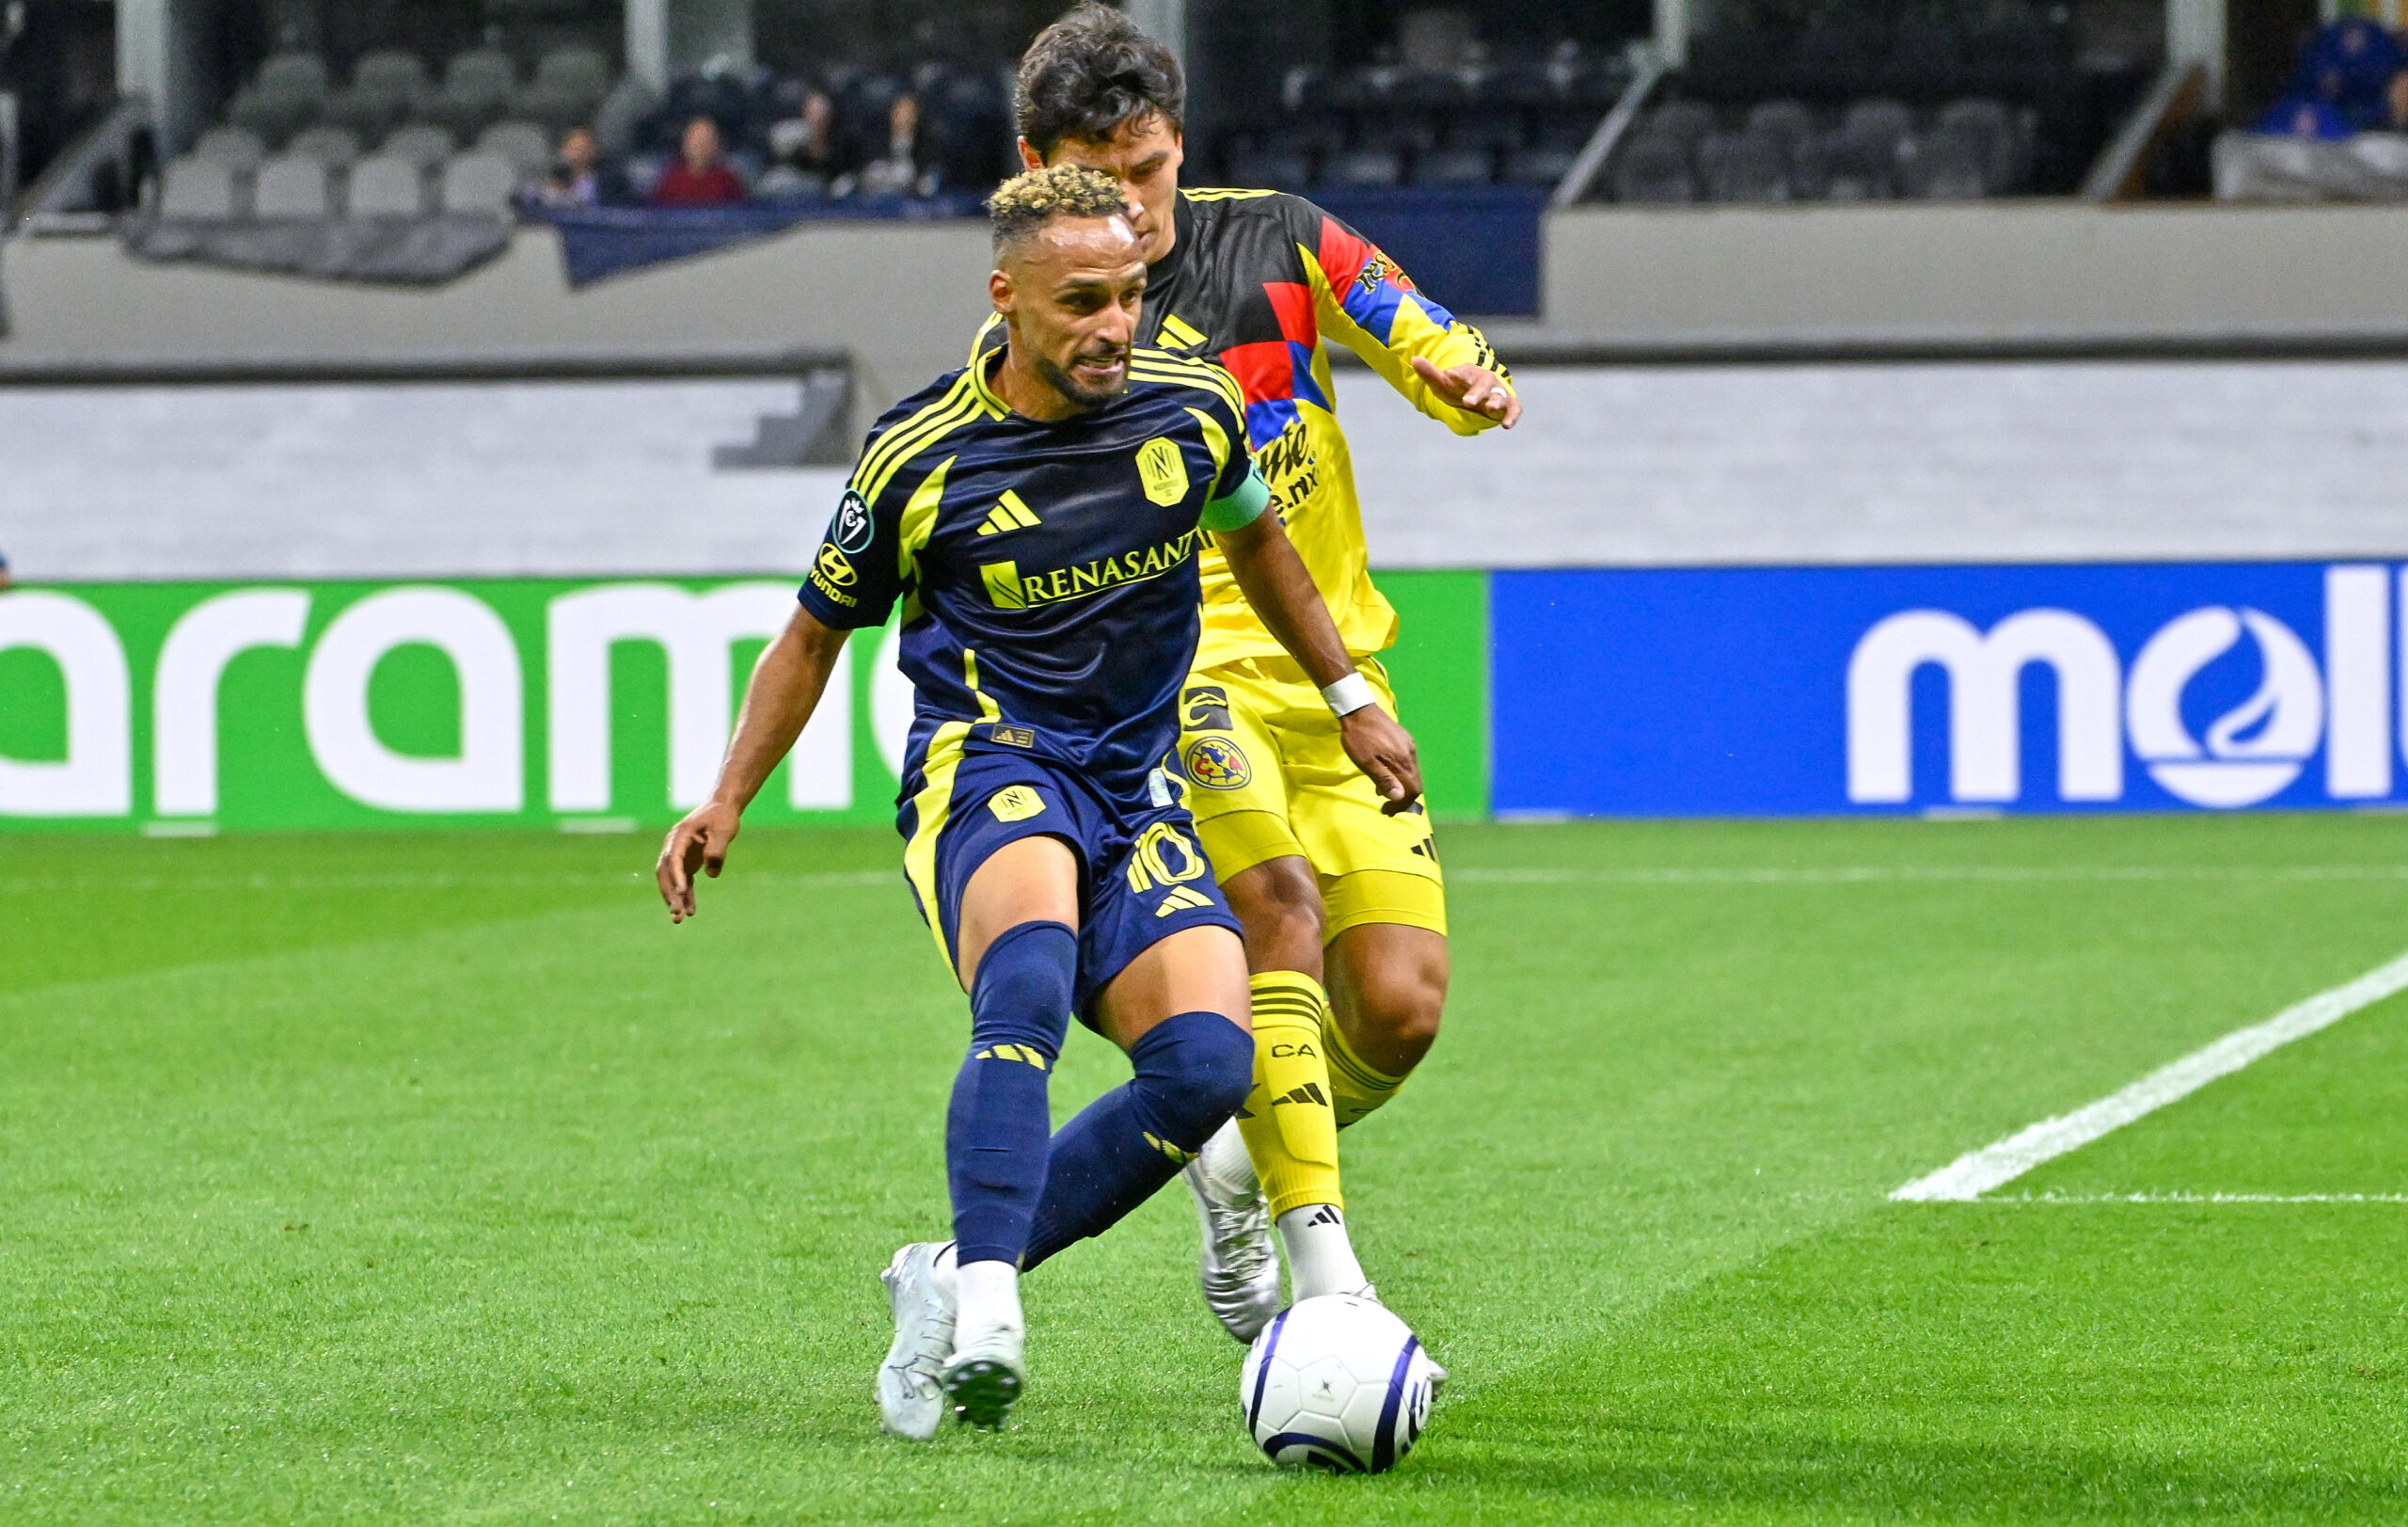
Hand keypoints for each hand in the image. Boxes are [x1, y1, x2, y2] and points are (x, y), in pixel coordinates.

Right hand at [657, 800, 741, 922]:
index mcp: (679, 835)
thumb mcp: (724, 830)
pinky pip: (683, 882)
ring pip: (671, 881)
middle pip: (665, 873)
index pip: (673, 859)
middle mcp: (674, 846)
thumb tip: (710, 874)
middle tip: (676, 913)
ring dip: (674, 899)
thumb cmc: (723, 816)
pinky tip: (691, 911)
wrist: (723, 807)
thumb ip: (717, 850)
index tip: (681, 892)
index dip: (676, 876)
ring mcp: (679, 855)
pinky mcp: (687, 863)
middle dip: (669, 894)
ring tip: (679, 919)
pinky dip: (686, 896)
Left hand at [1339, 706, 1423, 814]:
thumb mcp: (1366, 762)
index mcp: (1402, 761)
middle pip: (1415, 783)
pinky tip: (1385, 774)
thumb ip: (1384, 779)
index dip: (1402, 805)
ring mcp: (1409, 746)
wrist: (1358, 710)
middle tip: (1386, 807)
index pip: (1412, 790)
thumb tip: (1399, 797)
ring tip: (1381, 792)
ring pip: (1411, 773)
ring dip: (1400, 786)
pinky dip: (1399, 774)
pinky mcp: (1405, 739)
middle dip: (1402, 799)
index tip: (1387, 810)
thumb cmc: (1358, 738)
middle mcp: (1410, 754)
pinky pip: (1407, 762)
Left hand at [1410, 356, 1520, 427]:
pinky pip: (1514, 409)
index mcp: (1470, 374)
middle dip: (1476, 392)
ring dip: (1496, 401)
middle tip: (1467, 401)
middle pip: (1483, 383)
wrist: (1477, 396)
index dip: (1458, 374)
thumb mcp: (1443, 384)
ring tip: (1490, 407)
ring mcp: (1498, 393)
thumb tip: (1415, 360)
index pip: (1465, 372)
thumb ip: (1430, 374)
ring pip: (1500, 395)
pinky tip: (1506, 425)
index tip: (1450, 375)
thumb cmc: (1458, 388)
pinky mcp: (1508, 406)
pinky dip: (1512, 416)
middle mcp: (1486, 381)